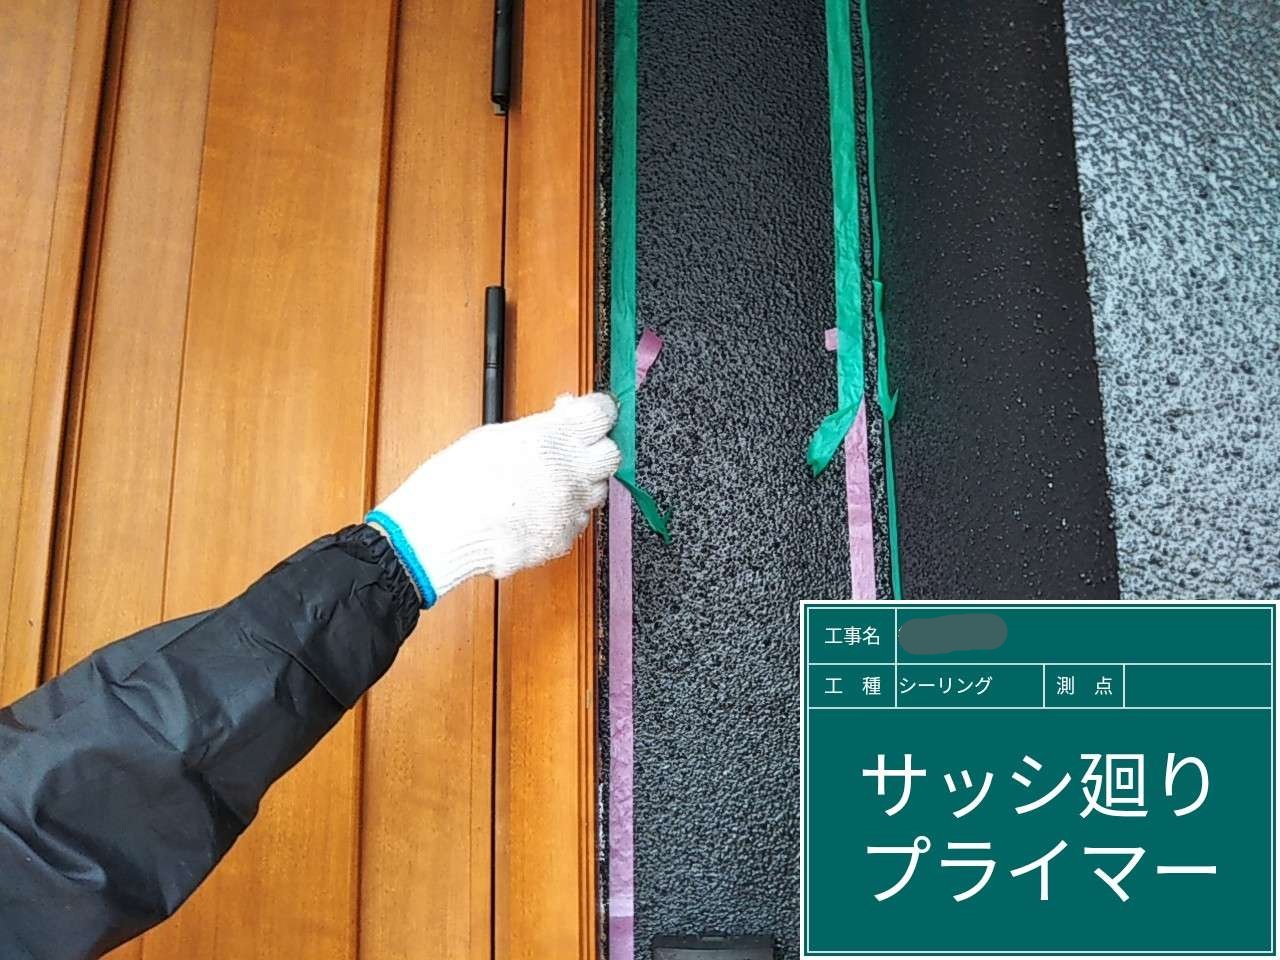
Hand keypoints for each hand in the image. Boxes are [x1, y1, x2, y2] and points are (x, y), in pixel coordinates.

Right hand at [368, 393, 619, 604]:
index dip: (597, 411)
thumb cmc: (454, 482)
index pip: (602, 413)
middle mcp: (569, 472)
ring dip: (580, 482)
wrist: (440, 532)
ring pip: (597, 490)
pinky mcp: (563, 537)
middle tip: (573, 448)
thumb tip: (562, 417)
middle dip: (594, 448)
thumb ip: (540, 428)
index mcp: (551, 437)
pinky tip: (539, 509)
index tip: (590, 413)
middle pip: (611, 453)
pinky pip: (577, 519)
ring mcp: (569, 508)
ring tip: (548, 483)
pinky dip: (564, 513)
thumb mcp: (497, 435)